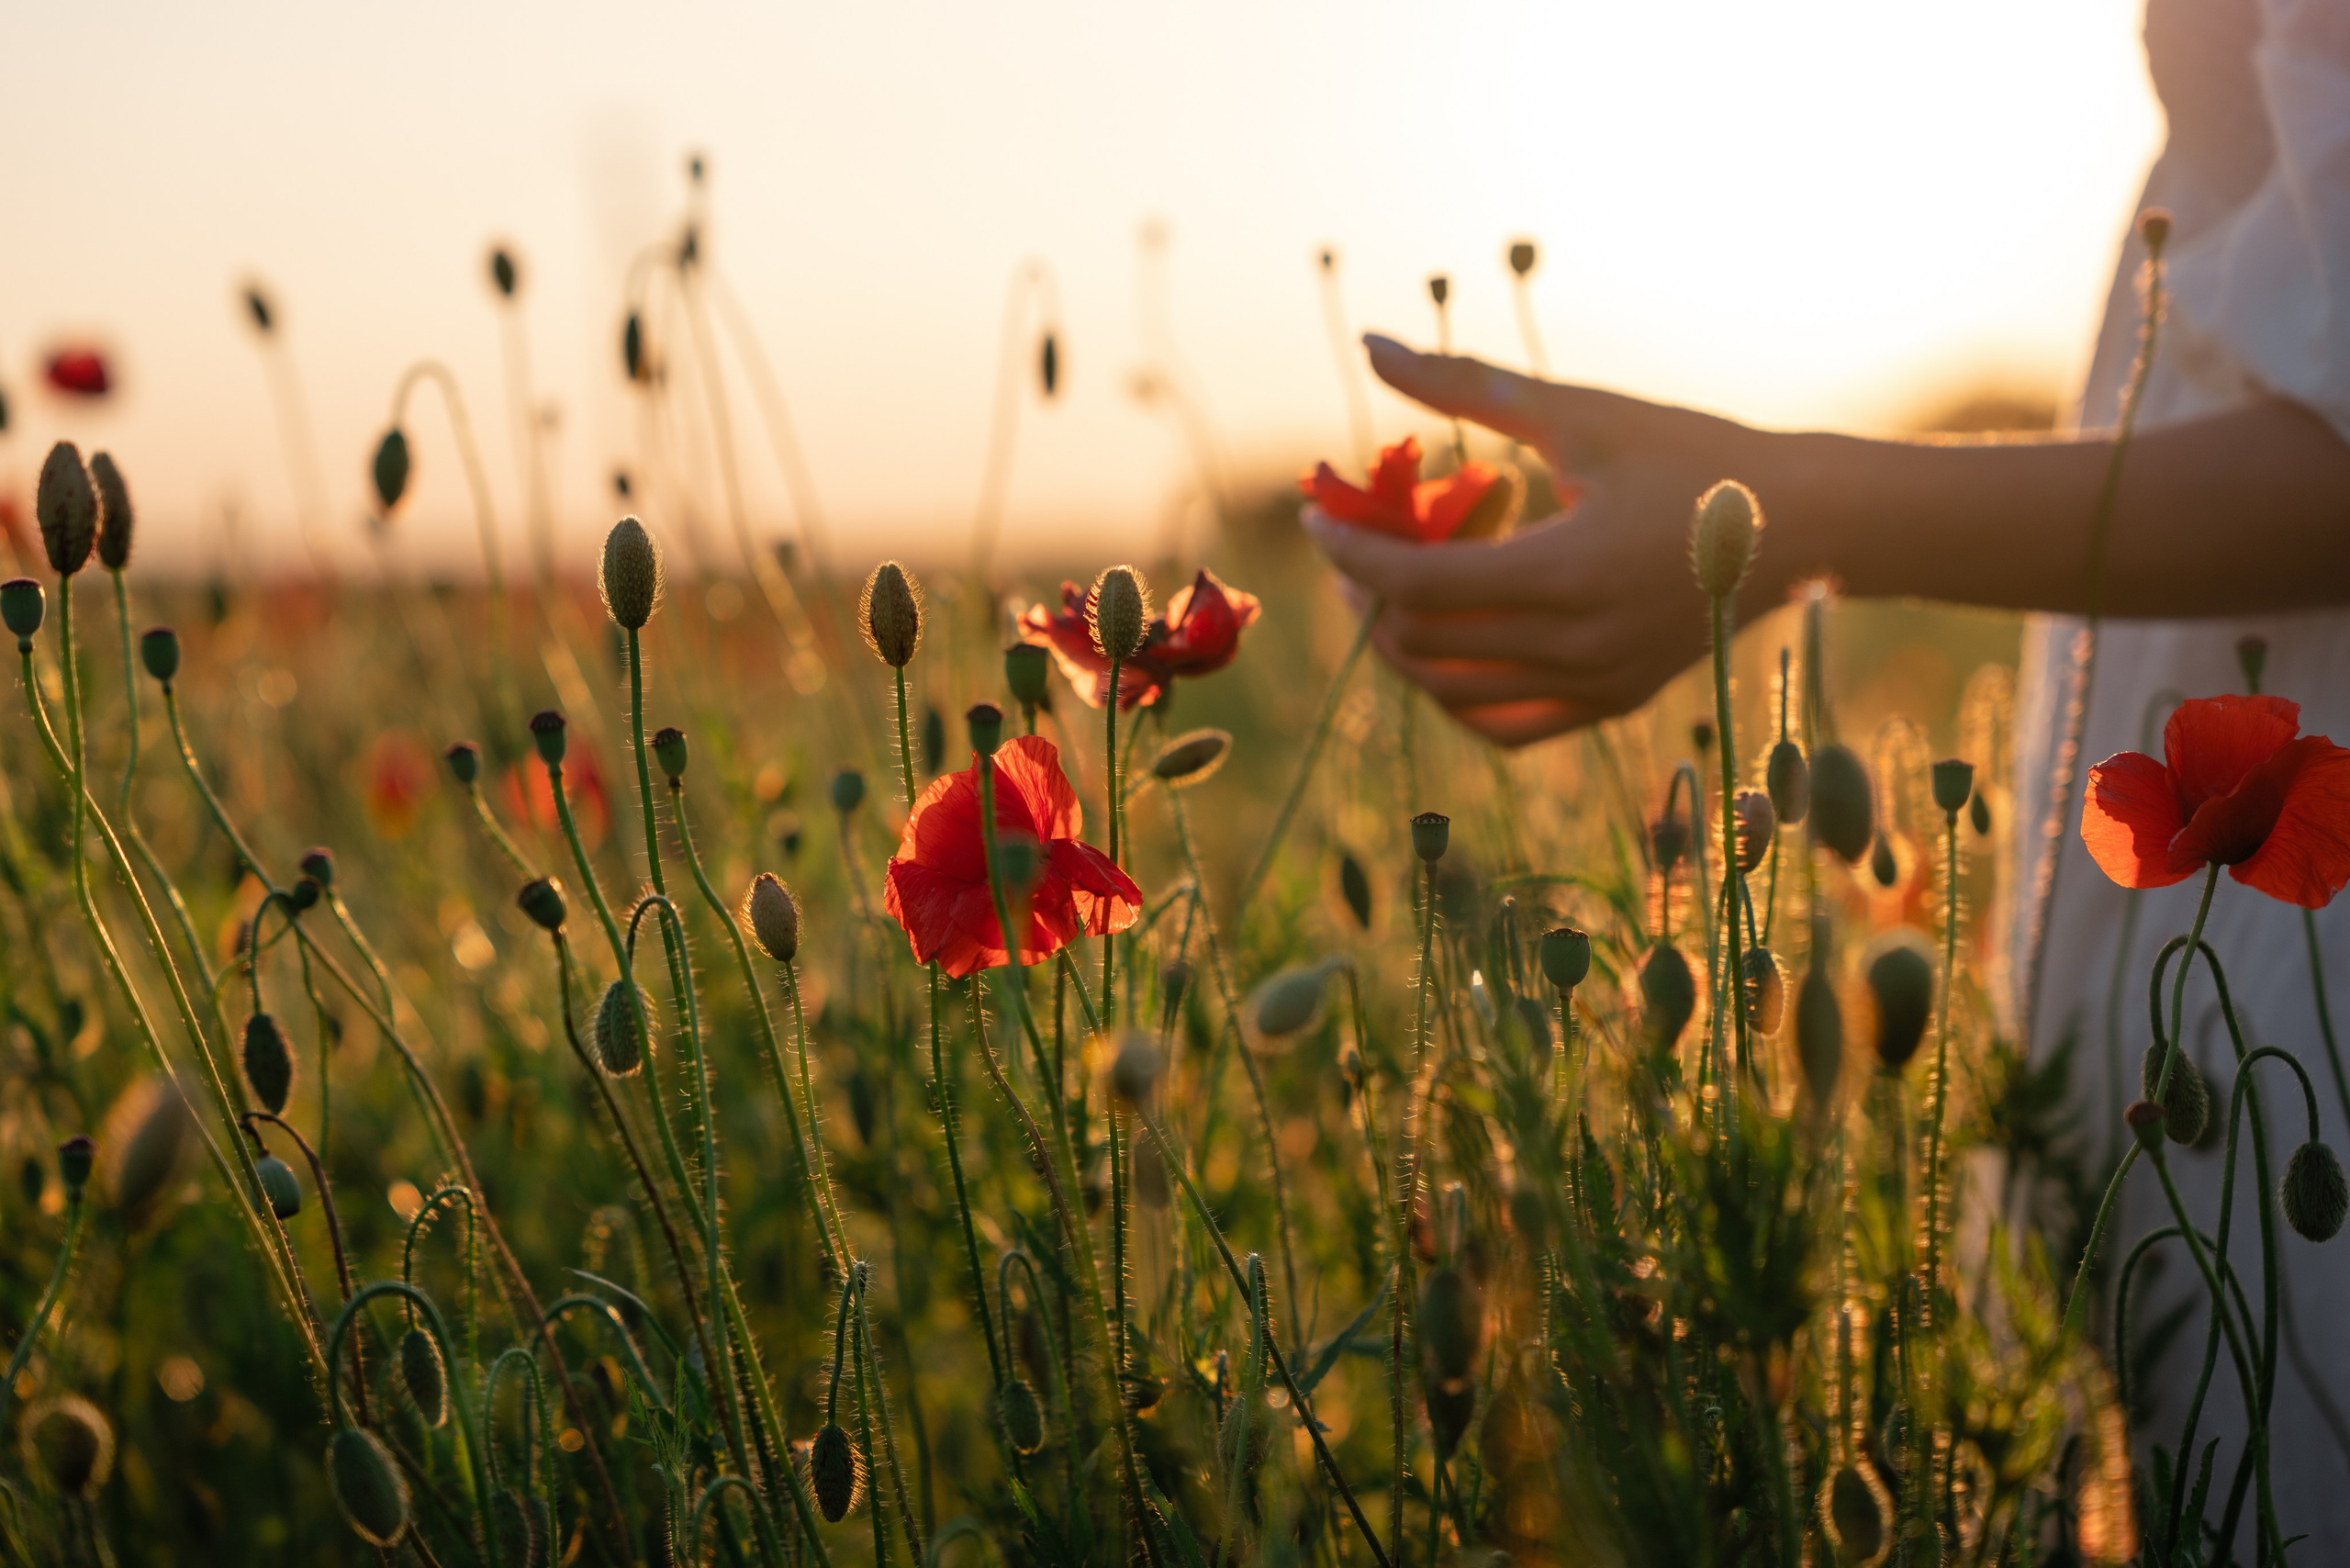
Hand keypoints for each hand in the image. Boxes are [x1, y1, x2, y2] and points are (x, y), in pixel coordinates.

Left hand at [1305, 333, 1769, 746]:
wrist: (1800, 522)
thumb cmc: (1688, 449)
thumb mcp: (1579, 412)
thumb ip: (1464, 385)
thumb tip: (1371, 343)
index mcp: (1568, 571)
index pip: (1418, 583)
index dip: (1350, 553)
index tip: (1313, 516)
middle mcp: (1579, 645)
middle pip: (1424, 644)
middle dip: (1366, 596)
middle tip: (1349, 550)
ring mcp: (1595, 686)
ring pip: (1451, 693)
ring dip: (1400, 645)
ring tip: (1385, 589)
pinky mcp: (1609, 705)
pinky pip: (1501, 725)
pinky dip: (1453, 691)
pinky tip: (1442, 638)